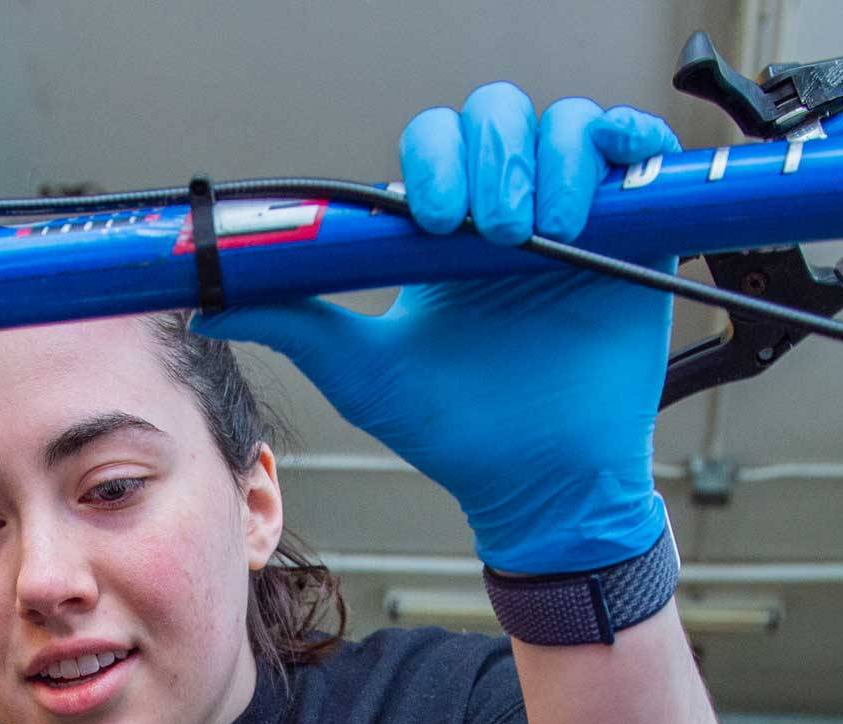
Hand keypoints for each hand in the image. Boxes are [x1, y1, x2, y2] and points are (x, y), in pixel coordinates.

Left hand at [196, 83, 678, 574]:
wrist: (541, 484)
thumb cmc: (459, 433)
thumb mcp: (365, 373)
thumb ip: (294, 324)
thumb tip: (206, 302)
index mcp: (445, 232)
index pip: (436, 145)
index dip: (434, 160)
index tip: (432, 220)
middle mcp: (507, 211)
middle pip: (497, 119)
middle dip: (490, 158)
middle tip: (487, 230)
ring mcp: (574, 217)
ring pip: (561, 126)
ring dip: (548, 160)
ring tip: (537, 232)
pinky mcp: (635, 232)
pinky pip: (636, 151)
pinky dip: (621, 145)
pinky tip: (599, 192)